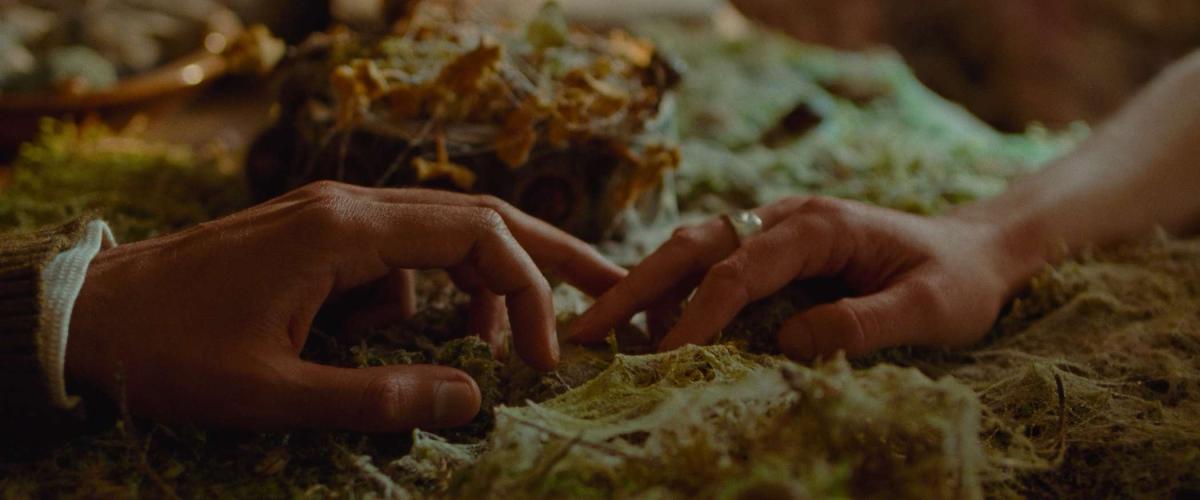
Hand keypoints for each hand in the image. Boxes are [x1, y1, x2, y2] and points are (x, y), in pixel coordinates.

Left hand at [66, 181, 624, 431]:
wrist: (84, 316)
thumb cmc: (170, 354)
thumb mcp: (273, 392)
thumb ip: (379, 396)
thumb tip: (475, 397)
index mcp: (345, 232)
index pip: (478, 236)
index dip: (529, 292)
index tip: (544, 358)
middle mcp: (347, 207)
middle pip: (476, 215)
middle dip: (543, 258)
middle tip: (608, 287)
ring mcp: (330, 216)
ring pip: (440, 237)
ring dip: (477, 288)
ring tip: (490, 350)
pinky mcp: (314, 235)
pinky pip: (395, 259)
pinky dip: (420, 299)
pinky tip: (391, 344)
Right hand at [572, 196, 1026, 358]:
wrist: (976, 250)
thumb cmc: (956, 281)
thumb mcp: (929, 309)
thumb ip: (863, 324)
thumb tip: (788, 346)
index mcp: (820, 226)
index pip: (742, 268)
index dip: (698, 313)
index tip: (663, 356)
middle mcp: (786, 218)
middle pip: (695, 244)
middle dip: (635, 284)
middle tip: (586, 327)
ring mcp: (775, 229)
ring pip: (692, 249)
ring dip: (645, 286)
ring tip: (603, 331)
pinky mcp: (772, 249)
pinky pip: (710, 264)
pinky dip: (672, 291)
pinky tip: (653, 327)